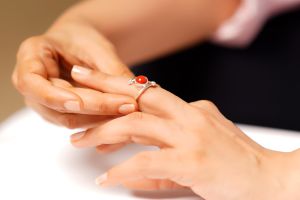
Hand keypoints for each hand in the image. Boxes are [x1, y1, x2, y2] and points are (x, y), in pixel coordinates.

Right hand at [12, 21, 136, 128]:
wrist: (79, 45)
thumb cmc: (84, 40)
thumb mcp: (97, 47)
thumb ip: (109, 70)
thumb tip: (134, 94)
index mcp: (30, 56)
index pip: (31, 84)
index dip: (54, 96)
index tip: (78, 102)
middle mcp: (32, 84)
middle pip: (57, 105)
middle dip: (94, 106)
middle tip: (128, 104)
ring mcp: (44, 102)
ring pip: (70, 119)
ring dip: (101, 118)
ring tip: (130, 109)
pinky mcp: (61, 113)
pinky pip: (80, 122)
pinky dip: (101, 121)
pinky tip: (122, 116)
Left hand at [69, 68, 294, 198]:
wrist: (268, 178)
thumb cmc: (236, 162)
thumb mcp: (200, 146)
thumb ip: (165, 156)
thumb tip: (135, 172)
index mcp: (192, 109)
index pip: (149, 94)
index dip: (120, 87)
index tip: (97, 84)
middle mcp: (190, 115)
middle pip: (139, 96)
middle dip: (104, 89)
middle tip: (76, 90)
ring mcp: (191, 135)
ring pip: (136, 124)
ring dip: (104, 132)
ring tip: (80, 140)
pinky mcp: (192, 160)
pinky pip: (146, 162)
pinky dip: (123, 170)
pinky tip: (107, 178)